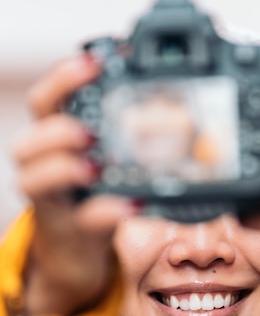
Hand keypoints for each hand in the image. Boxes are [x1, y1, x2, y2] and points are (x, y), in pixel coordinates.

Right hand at [12, 54, 138, 315]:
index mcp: (56, 143)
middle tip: (88, 131)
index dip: (63, 79)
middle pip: (27, 140)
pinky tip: (128, 205)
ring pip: (34, 182)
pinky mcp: (70, 232)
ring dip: (62, 170)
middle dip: (55, 131)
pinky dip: (103, 213)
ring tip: (93, 167)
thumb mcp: (105, 163)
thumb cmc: (93, 198)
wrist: (76, 253)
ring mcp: (54, 203)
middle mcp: (44, 169)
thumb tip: (176, 109)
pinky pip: (81, 222)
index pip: (46, 102)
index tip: (95, 62)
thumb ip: (123, 138)